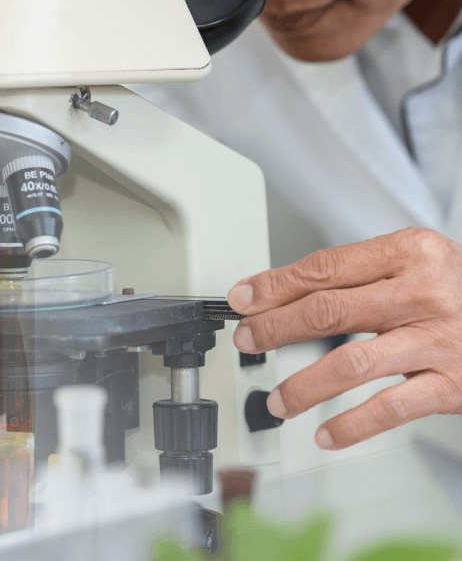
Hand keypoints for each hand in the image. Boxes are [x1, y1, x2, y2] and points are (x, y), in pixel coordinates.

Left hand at [228, 227, 461, 449]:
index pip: (324, 268)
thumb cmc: (457, 288)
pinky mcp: (453, 384)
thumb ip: (357, 274)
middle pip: (329, 310)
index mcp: (409, 251)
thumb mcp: (412, 262)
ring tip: (277, 398)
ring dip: (304, 384)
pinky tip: (326, 433)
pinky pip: (390, 408)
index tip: (244, 298)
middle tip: (247, 340)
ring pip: (352, 362)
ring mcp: (438, 339)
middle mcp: (424, 291)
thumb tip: (282, 294)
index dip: (275, 285)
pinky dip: (352, 424)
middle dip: (276, 328)